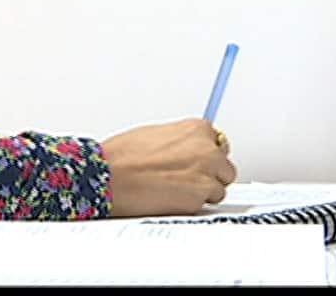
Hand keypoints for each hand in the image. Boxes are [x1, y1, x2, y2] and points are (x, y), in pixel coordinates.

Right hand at [100, 117, 237, 217]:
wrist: (111, 176)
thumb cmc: (122, 156)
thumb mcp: (155, 134)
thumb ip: (180, 141)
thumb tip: (184, 151)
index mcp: (196, 129)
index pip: (217, 143)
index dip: (204, 156)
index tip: (195, 163)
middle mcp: (207, 149)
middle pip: (224, 166)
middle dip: (209, 174)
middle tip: (186, 179)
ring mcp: (206, 174)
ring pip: (219, 188)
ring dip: (202, 192)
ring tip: (175, 191)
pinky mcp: (199, 197)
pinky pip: (205, 205)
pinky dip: (192, 206)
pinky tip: (171, 200)